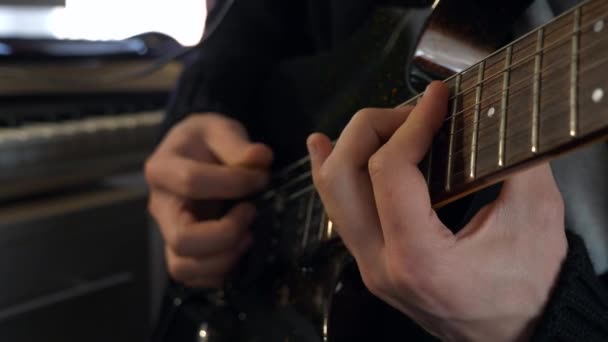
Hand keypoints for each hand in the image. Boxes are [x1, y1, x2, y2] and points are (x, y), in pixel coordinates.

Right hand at [145, 113, 272, 287]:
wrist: (196, 155)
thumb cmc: (206, 141)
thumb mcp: (219, 128)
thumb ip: (237, 143)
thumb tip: (260, 158)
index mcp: (163, 169)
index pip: (191, 182)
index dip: (233, 183)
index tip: (261, 176)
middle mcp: (160, 207)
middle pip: (182, 238)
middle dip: (226, 232)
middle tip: (251, 213)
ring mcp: (168, 233)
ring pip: (183, 267)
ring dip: (224, 259)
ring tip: (248, 236)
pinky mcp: (183, 252)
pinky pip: (194, 279)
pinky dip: (221, 273)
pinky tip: (241, 251)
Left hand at [306, 82, 566, 340]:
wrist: (518, 335)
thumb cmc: (531, 289)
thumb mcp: (537, 218)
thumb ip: (515, 158)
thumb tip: (494, 112)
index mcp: (418, 257)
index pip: (389, 170)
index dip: (411, 122)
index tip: (436, 98)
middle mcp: (380, 264)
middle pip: (343, 176)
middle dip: (372, 129)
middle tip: (414, 114)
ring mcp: (369, 266)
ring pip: (331, 194)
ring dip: (348, 147)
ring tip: (376, 120)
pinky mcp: (372, 262)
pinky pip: (339, 212)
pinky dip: (333, 174)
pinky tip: (324, 149)